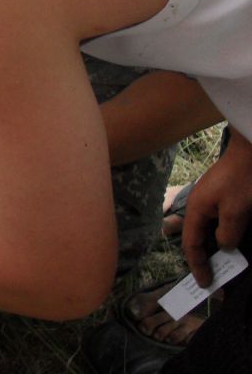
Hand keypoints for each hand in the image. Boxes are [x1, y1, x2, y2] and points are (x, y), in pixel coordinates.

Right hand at [182, 129, 251, 286]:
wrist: (251, 151)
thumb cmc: (242, 181)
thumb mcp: (236, 212)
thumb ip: (227, 233)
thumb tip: (224, 245)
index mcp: (196, 210)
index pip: (191, 244)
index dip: (197, 265)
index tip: (205, 284)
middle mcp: (200, 206)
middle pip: (198, 237)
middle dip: (205, 258)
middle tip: (216, 278)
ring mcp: (211, 200)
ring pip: (210, 230)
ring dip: (217, 247)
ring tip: (225, 263)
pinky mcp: (224, 196)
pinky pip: (219, 221)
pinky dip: (225, 234)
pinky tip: (235, 240)